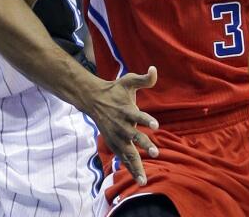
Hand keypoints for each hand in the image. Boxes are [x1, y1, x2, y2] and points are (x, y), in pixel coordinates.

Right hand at [83, 66, 159, 185]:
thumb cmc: (114, 90)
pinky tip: (139, 180)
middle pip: (134, 137)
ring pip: (128, 153)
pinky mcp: (114, 143)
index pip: (138, 115)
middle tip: (155, 152)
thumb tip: (154, 69)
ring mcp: (117, 136)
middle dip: (144, 144)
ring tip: (144, 180)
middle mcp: (122, 125)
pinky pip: (123, 158)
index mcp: (127, 110)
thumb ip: (144, 78)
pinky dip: (130, 168)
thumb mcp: (128, 81)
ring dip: (136, 165)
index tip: (156, 124)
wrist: (92, 99)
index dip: (147, 119)